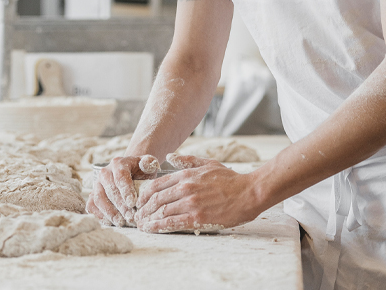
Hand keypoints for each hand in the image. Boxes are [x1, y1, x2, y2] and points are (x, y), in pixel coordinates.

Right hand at [86, 155, 158, 226]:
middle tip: (130, 217)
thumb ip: (149, 163)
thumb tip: (148, 164)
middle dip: (120, 205)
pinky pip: (92, 205)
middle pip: (110, 190)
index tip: (133, 203)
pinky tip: (111, 222)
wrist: (130, 173)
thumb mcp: (147, 165)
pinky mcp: (93, 195)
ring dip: (109, 212)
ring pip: (98, 198)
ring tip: (121, 222)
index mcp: (118, 163)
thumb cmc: (140, 172)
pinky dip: (100, 215)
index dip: (126, 190)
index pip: (120, 177)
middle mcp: (104, 172)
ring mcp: (97, 184)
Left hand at [135, 154, 262, 232]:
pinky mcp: (198, 218)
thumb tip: (169, 156)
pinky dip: (160, 226)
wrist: (249, 192)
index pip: (156, 185)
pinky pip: (173, 223)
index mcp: (186, 175)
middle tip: (136, 217)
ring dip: (148, 219)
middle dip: (143, 209)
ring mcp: (191, 203)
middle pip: (155, 199)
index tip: (139, 202)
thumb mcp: (207, 163)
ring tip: (142, 225)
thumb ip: (186, 161)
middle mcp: (185, 188)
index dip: (144, 195)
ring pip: (162, 212)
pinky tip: (153, 229)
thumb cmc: (230, 179)